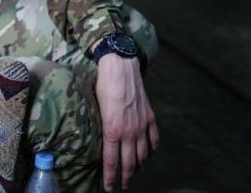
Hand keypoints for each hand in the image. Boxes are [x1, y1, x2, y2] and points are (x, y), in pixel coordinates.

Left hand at [95, 54, 158, 190]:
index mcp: (112, 130)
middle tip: (123, 186)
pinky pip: (154, 141)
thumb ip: (100, 128)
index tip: (109, 188)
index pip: (111, 161)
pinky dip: (151, 151)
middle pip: (129, 163)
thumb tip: (99, 142)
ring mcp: (142, 126)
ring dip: (138, 166)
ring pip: (143, 155)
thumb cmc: (103, 85)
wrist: (121, 68)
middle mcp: (129, 131)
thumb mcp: (96, 109)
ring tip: (133, 172)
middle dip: (125, 178)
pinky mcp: (150, 118)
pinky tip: (147, 154)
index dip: (110, 178)